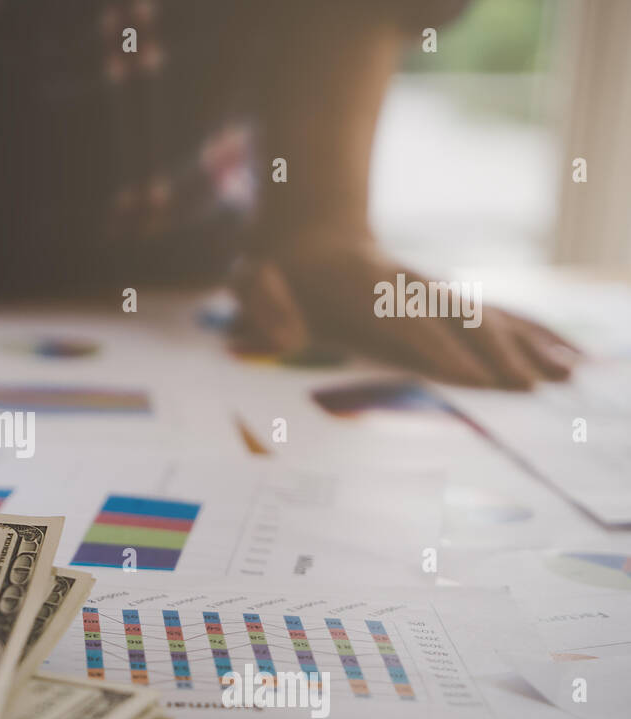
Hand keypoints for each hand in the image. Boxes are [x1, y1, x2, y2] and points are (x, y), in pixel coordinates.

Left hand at [231, 229, 580, 387]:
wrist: (304, 228)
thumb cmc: (274, 266)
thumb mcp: (250, 279)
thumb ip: (263, 304)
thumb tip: (283, 337)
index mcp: (360, 287)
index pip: (407, 322)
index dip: (442, 350)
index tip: (477, 380)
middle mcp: (405, 285)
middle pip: (460, 318)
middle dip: (499, 353)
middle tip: (532, 390)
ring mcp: (429, 288)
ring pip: (486, 316)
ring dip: (527, 346)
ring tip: (566, 377)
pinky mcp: (442, 297)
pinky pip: (495, 315)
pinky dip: (533, 332)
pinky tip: (566, 354)